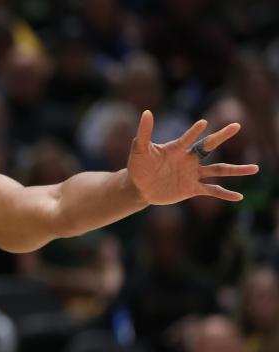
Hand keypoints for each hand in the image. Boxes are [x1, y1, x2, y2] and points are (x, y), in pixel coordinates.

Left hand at [127, 110, 257, 204]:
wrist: (139, 187)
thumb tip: (146, 112)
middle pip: (209, 147)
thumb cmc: (139, 166)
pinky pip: (211, 190)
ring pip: (218, 170)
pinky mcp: (192, 189)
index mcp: (177, 148)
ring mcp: (192, 174)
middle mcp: (189, 159)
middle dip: (221, 136)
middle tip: (236, 125)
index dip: (194, 132)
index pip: (189, 138)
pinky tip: (239, 196)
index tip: (203, 123)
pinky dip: (224, 194)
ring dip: (236, 170)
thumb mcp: (139, 150)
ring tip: (255, 168)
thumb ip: (144, 133)